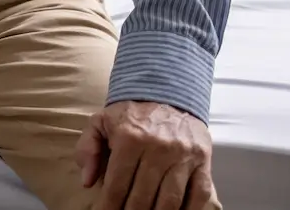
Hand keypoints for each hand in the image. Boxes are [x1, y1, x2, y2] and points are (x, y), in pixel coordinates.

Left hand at [76, 101, 215, 209]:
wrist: (167, 91)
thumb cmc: (131, 112)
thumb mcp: (100, 121)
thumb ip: (87, 148)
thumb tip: (87, 180)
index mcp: (130, 139)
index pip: (117, 183)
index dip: (109, 205)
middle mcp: (158, 149)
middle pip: (143, 196)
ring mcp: (183, 156)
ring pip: (170, 200)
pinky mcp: (203, 160)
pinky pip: (200, 195)